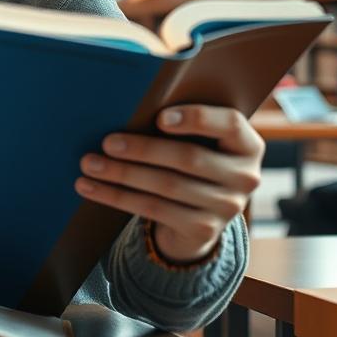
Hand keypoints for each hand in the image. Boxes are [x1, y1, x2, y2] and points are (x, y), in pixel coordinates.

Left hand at [75, 105, 262, 262]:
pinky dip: (117, 196)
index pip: (230, 124)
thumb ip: (182, 125)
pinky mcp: (204, 229)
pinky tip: (91, 188)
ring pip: (166, 185)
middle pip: (188, 158)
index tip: (159, 117)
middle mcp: (245, 177)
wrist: (199, 217)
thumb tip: (130, 107)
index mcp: (247, 145)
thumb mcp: (200, 142)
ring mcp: (227, 207)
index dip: (196, 118)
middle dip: (143, 149)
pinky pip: (154, 209)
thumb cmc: (191, 163)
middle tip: (107, 142)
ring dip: (122, 174)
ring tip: (89, 164)